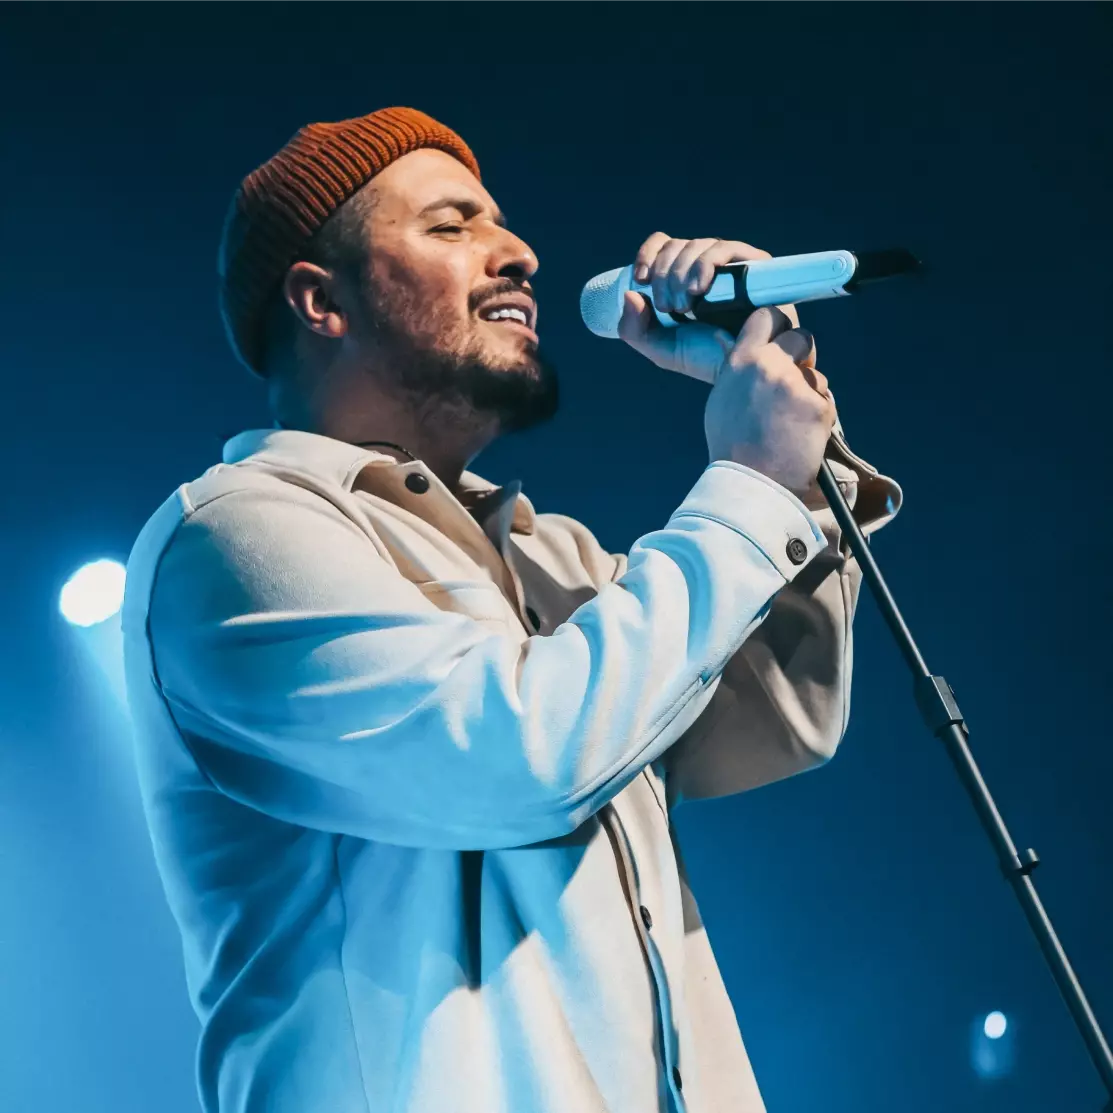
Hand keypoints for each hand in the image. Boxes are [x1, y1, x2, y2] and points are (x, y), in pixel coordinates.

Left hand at [616, 233, 808, 383]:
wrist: (743, 370)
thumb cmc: (706, 359)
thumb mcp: (661, 348)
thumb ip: (635, 330)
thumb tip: (630, 294)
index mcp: (683, 278)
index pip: (663, 245)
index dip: (649, 254)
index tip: (641, 279)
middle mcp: (706, 266)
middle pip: (677, 245)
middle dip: (665, 274)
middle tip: (668, 307)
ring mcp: (730, 264)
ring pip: (697, 245)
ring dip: (682, 273)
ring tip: (684, 307)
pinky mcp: (754, 265)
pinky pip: (725, 248)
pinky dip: (705, 265)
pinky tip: (699, 289)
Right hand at [704, 304, 835, 501]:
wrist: (752, 483)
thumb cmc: (733, 448)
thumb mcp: (722, 400)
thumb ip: (740, 371)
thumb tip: (755, 355)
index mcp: (740, 361)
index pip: (767, 316)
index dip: (779, 325)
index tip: (782, 338)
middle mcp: (768, 365)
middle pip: (801, 337)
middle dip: (802, 357)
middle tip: (793, 383)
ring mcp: (795, 385)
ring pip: (816, 375)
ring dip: (810, 393)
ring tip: (791, 422)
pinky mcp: (818, 406)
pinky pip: (826, 402)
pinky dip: (819, 418)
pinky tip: (802, 435)